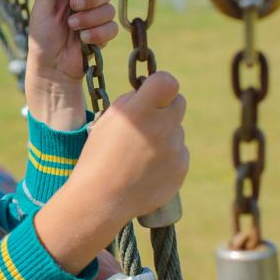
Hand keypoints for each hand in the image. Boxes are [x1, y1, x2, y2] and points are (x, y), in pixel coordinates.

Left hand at [24, 0, 115, 128]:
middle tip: (74, 7)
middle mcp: (85, 3)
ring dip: (91, 19)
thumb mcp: (40, 12)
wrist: (52, 69)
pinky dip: (98, 33)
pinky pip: (112, 28)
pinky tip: (84, 40)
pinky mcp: (103, 35)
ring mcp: (95, 19)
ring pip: (109, 9)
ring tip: (74, 29)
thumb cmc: (42, 40)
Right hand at [33, 72, 186, 272]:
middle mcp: (162, 127)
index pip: (168, 81)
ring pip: (177, 130)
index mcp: (140, 111)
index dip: (160, 83)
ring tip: (139, 155)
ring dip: (164, 135)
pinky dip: (167, 157)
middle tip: (148, 121)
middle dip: (165, 107)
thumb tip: (149, 93)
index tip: (152, 91)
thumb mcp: (107, 120)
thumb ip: (131, 102)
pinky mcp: (181, 167)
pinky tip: (146, 169)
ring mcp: (175, 149)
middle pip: (179, 102)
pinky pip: (180, 153)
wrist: (102, 199)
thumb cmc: (98, 156)